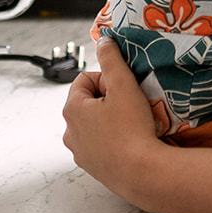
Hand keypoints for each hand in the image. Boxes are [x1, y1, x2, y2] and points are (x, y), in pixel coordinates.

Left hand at [62, 36, 157, 200]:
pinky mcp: (91, 166)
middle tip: (129, 107)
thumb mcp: (123, 85)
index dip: (108, 80)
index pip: (86, 79)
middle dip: (108, 100)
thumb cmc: (132, 129)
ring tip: (131, 124)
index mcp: (72, 109)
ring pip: (94, 123)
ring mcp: (79, 151)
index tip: (123, 91)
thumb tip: (103, 40)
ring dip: (110, 119)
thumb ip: (111, 59)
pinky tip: (128, 141)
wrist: (142, 172)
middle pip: (89, 101)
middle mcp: (69, 131)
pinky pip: (99, 143)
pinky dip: (111, 139)